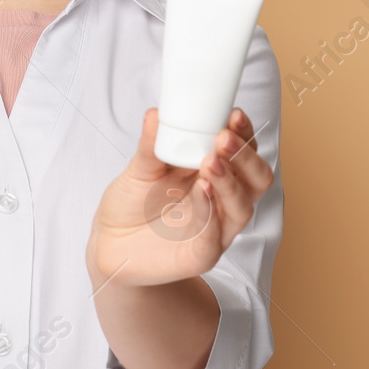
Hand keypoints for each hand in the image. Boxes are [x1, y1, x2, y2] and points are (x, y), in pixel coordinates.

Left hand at [86, 107, 273, 287]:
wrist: (111, 243)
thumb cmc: (134, 203)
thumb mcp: (140, 168)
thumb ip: (151, 144)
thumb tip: (154, 114)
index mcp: (215, 173)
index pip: (245, 151)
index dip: (245, 133)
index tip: (234, 115)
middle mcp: (223, 200)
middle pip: (256, 179)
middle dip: (244, 156)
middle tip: (222, 140)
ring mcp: (216, 229)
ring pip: (241, 208)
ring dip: (229, 183)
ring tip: (209, 162)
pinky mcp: (200, 255)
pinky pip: (214, 238)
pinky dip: (210, 214)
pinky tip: (201, 193)